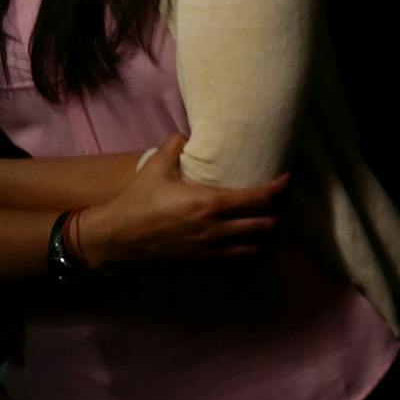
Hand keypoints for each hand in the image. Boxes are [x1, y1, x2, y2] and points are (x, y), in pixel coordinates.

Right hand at [73, 133, 285, 269]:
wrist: (113, 239)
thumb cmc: (136, 201)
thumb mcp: (156, 167)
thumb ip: (175, 145)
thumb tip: (186, 133)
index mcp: (209, 203)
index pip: (257, 198)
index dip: (276, 189)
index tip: (286, 179)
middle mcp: (214, 230)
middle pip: (261, 225)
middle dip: (273, 214)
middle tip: (276, 204)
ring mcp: (207, 251)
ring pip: (251, 248)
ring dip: (261, 237)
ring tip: (265, 226)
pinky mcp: (197, 266)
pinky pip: (230, 263)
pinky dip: (242, 255)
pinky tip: (244, 247)